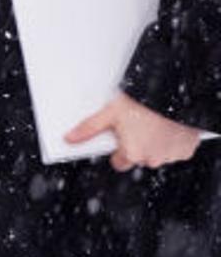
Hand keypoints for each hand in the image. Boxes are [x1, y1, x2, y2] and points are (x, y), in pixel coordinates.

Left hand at [67, 92, 204, 170]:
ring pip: (159, 154)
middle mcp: (152, 158)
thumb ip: (89, 128)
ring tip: (153, 123)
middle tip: (137, 126)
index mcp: (132, 153)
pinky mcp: (187, 148)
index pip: (119, 163)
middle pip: (140, 158)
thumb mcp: (110, 113)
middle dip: (137, 145)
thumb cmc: (143, 104)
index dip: (118, 151)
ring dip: (156, 143)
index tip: (120, 139)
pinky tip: (167, 126)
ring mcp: (171, 155)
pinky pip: (177, 149)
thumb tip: (70, 138)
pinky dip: (173, 140)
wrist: (172, 92)